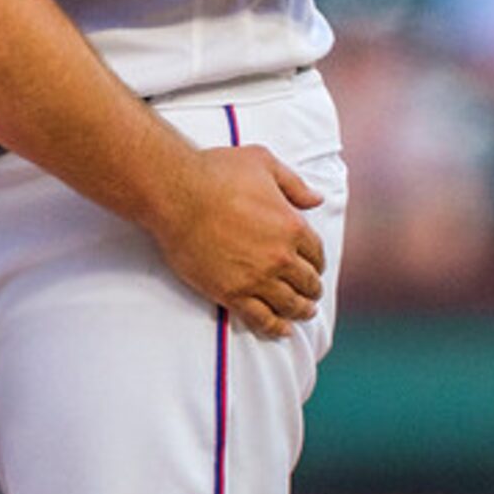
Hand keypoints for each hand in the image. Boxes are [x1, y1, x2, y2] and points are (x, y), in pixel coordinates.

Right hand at [145, 145, 323, 339]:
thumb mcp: (263, 162)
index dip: (317, 262)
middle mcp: (280, 256)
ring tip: (302, 314)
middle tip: (311, 294)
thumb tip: (317, 199)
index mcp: (292, 225)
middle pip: (306, 282)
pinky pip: (261, 318)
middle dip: (311, 289)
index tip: (313, 267)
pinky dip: (274, 327)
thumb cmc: (217, 172)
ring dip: (299, 311)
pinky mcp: (231, 293)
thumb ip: (294, 184)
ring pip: (288, 304)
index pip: (316, 252)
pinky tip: (280, 331)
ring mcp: (257, 278)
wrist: (176, 194)